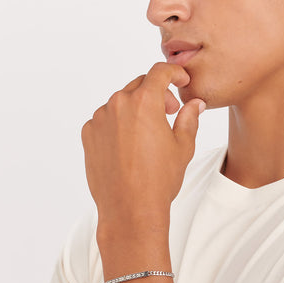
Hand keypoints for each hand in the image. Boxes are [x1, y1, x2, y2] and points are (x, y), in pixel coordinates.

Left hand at [80, 62, 204, 234]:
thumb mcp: (183, 146)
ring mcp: (99, 119)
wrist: (130, 210)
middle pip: (140, 84)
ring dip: (137, 108)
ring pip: (122, 101)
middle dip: (158, 92)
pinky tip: (130, 144)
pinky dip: (119, 122)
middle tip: (169, 112)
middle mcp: (118, 104)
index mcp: (144, 102)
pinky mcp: (88, 133)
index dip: (174, 73)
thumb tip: (195, 104)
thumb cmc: (159, 180)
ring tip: (149, 132)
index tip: (181, 81)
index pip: (160, 72)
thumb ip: (189, 118)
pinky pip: (106, 118)